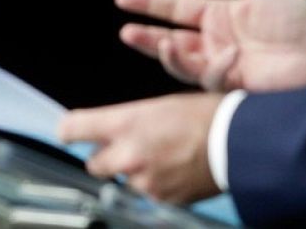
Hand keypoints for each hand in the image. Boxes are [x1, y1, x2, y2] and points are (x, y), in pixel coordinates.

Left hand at [59, 92, 221, 203]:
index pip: (72, 130)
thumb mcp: (159, 106)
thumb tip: (110, 131)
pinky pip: (147, 193)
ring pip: (123, 180)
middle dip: (104, 157)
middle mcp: (127, 155)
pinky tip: (175, 170)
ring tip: (163, 156)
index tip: (68, 133)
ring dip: (134, 171)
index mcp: (124, 123)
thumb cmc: (204, 115)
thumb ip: (127, 121)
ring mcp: (143, 181)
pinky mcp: (160, 199)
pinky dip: (156, 184)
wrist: (238, 144)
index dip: (67, 131)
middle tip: (125, 148)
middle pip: (92, 163)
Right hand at [118, 0, 305, 90]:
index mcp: (220, 15)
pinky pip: (211, 79)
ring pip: (182, 64)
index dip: (150, 3)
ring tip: (161, 43)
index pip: (176, 8)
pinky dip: (214, 68)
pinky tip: (228, 56)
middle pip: (170, 39)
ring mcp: (223, 65)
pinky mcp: (234, 86)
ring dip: (168, 55)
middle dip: (146, 37)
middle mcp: (216, 41)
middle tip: (125, 32)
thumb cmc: (300, 18)